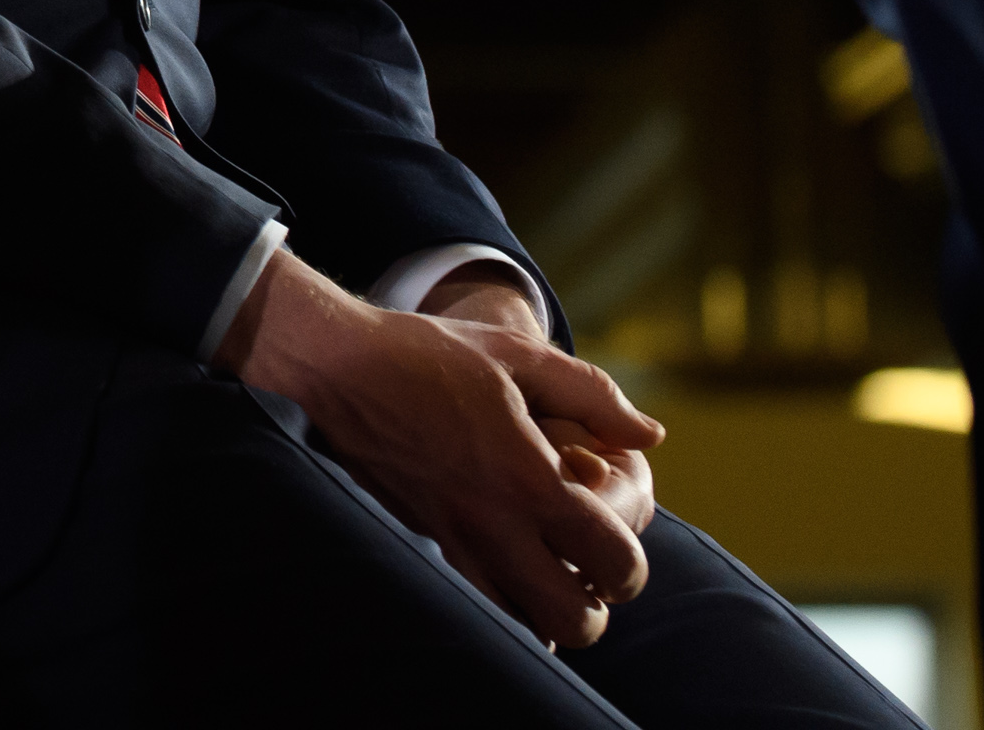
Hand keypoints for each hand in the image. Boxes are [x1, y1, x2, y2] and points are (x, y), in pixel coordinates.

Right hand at [223, 255, 662, 649]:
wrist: (332, 366)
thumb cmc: (427, 354)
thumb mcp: (517, 356)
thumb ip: (594, 395)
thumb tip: (651, 433)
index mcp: (531, 479)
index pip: (615, 563)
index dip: (630, 566)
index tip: (613, 544)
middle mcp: (494, 526)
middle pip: (575, 623)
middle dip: (592, 606)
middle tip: (580, 571)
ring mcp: (451, 547)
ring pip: (522, 630)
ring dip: (542, 612)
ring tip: (537, 571)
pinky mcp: (416, 551)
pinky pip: (473, 610)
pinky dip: (496, 605)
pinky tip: (492, 564)